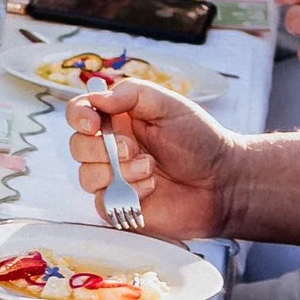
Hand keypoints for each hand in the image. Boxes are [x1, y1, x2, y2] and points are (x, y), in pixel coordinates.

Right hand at [66, 84, 237, 237]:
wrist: (223, 181)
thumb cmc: (199, 140)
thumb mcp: (167, 104)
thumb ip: (130, 94)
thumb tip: (95, 97)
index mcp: (118, 119)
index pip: (80, 113)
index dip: (79, 117)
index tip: (94, 124)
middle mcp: (111, 148)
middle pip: (77, 146)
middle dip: (102, 148)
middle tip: (134, 149)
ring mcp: (114, 178)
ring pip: (86, 175)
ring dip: (119, 171)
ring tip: (151, 169)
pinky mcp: (119, 205)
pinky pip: (102, 201)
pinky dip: (128, 192)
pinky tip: (152, 188)